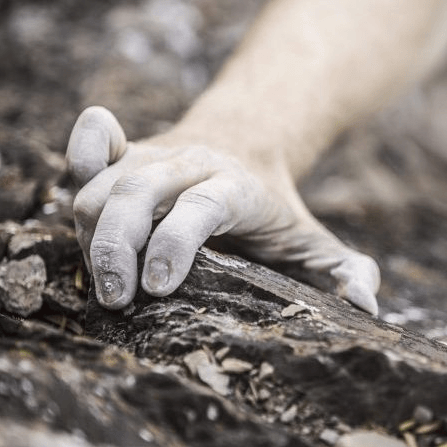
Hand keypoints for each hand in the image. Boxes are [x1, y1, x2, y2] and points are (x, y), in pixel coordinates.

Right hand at [65, 106, 379, 313]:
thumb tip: (367, 306)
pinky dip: (79, 155)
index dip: (177, 242)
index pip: (202, 206)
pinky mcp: (126, 156)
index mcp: (237, 187)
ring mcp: (153, 158)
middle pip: (139, 192)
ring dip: (91, 234)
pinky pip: (90, 148)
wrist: (251, 140)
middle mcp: (189, 165)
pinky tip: (82, 182)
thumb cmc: (278, 207)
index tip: (159, 288)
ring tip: (105, 281)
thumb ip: (347, 272)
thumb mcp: (316, 239)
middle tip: (117, 298)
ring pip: (103, 185)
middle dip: (117, 246)